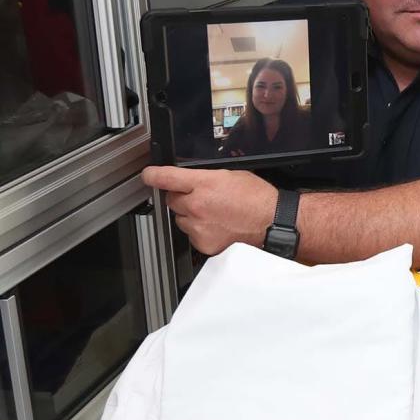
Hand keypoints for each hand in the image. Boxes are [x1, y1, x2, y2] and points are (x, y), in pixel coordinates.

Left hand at [142, 165, 277, 255]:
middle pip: (172, 200)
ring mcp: (198, 226)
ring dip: (191, 216)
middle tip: (202, 199)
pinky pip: (191, 235)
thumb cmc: (258, 199)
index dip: (153, 176)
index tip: (148, 176)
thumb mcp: (232, 175)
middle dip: (182, 198)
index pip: (166, 178)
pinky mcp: (202, 243)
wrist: (272, 223)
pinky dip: (200, 231)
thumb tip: (191, 179)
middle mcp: (197, 205)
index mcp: (204, 184)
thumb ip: (206, 177)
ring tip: (214, 215)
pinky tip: (217, 226)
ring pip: (181, 219)